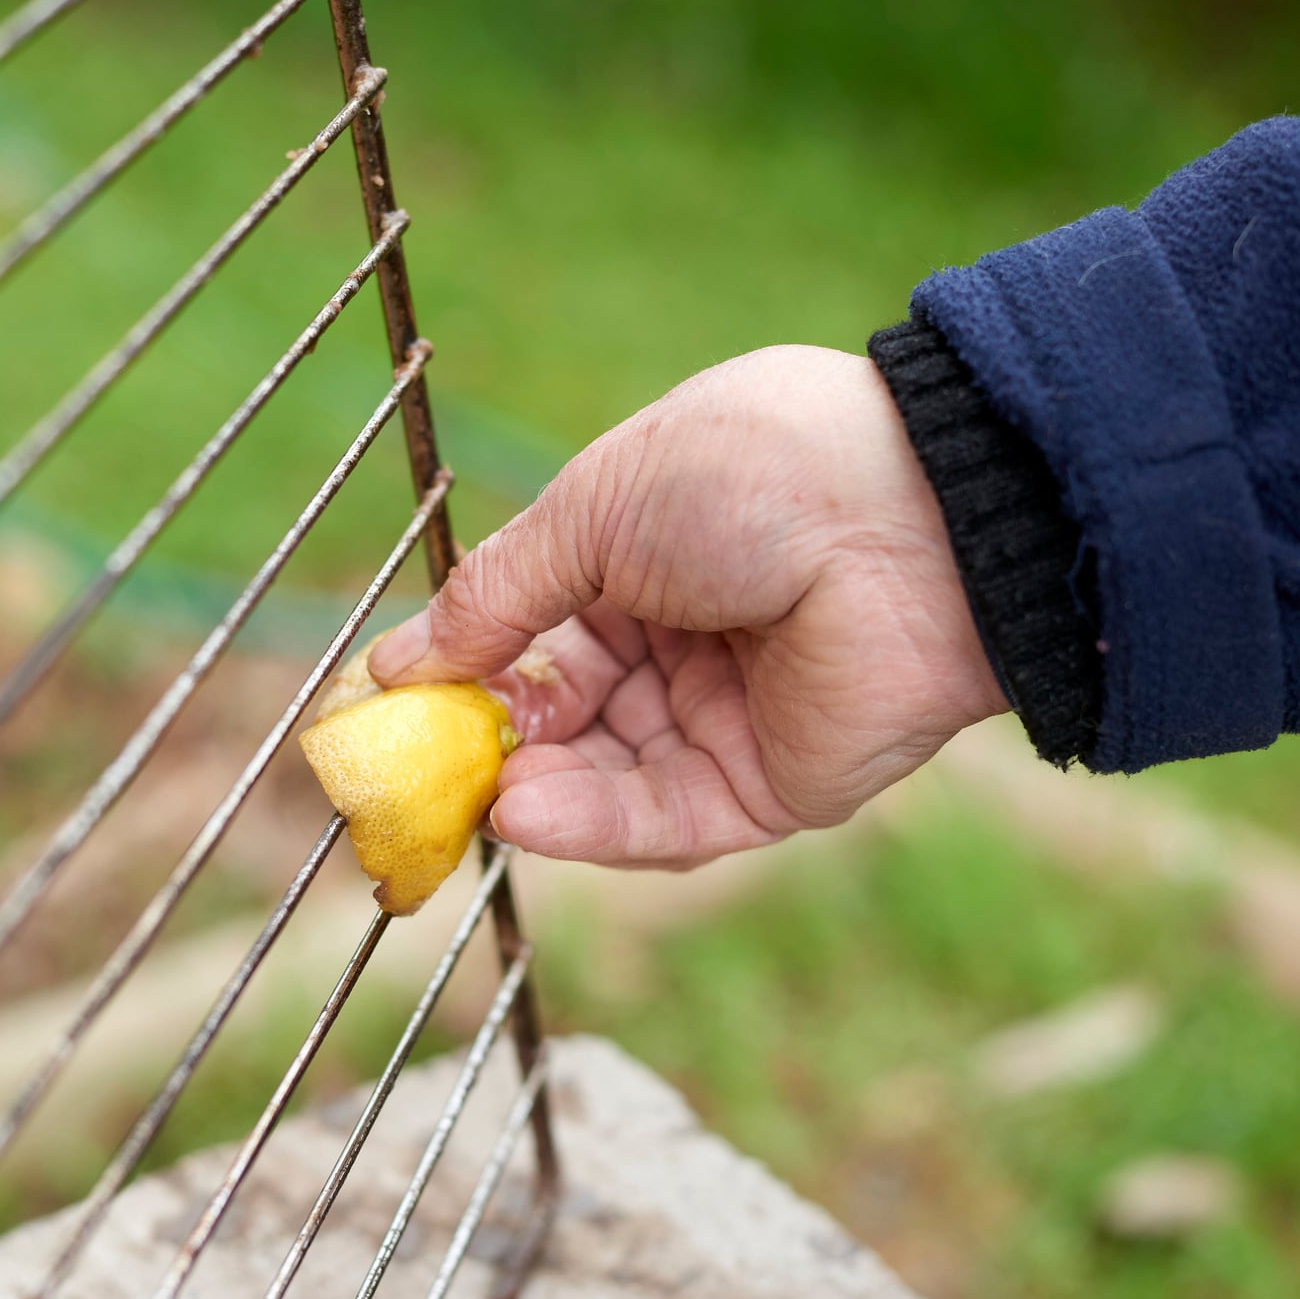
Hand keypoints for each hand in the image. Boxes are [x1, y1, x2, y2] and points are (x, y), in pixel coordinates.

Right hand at [368, 345, 1007, 867]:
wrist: (910, 518)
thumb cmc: (752, 476)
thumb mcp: (595, 507)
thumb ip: (497, 595)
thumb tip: (397, 660)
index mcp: (640, 552)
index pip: (528, 629)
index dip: (461, 666)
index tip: (390, 702)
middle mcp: (680, 638)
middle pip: (558, 716)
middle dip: (487, 742)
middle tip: (414, 770)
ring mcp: (724, 716)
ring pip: (601, 778)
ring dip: (531, 788)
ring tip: (473, 792)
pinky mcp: (768, 787)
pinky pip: (664, 821)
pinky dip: (590, 823)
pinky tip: (524, 812)